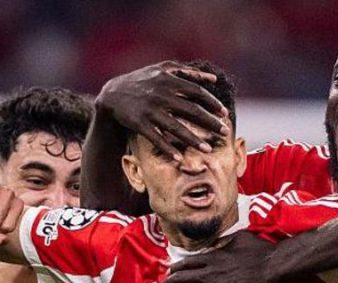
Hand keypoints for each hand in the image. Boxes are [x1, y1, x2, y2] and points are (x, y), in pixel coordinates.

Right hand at [97, 61, 228, 161]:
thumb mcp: (163, 69)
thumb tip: (213, 79)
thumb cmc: (143, 80)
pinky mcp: (139, 123)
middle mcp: (161, 95)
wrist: (113, 93)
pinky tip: (180, 158)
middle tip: (224, 132)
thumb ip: (189, 72)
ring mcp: (150, 110)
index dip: (212, 104)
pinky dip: (167, 149)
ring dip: (193, 140)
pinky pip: (156, 139)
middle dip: (210, 123)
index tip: (224, 114)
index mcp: (169, 80)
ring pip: (176, 127)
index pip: (197, 92)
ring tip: (207, 150)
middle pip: (192, 111)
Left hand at [159, 232, 277, 282]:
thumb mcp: (240, 238)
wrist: (272, 267)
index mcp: (213, 257)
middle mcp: (209, 272)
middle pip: (181, 280)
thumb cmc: (261, 251)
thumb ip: (226, 240)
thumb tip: (221, 240)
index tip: (168, 272)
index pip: (187, 263)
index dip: (175, 269)